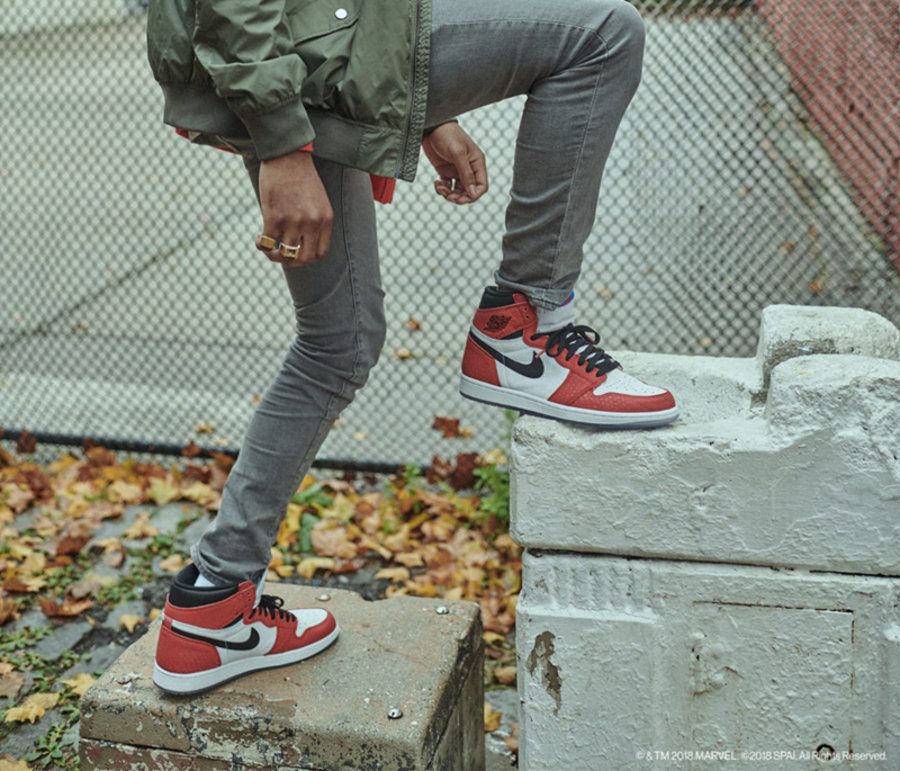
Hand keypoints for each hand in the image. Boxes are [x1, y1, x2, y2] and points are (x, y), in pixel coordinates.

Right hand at [255, 150, 333, 264]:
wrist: (287, 156)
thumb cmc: (300, 176)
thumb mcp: (317, 200)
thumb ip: (315, 221)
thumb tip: (303, 242)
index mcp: (325, 219)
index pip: (321, 252)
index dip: (308, 258)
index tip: (298, 254)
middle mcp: (312, 223)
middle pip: (304, 259)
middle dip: (292, 262)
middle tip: (281, 255)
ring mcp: (293, 221)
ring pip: (285, 254)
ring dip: (274, 256)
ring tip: (268, 248)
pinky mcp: (274, 216)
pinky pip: (266, 242)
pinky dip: (261, 245)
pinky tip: (258, 239)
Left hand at [422, 123, 487, 204]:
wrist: (431, 127)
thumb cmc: (447, 134)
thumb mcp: (457, 153)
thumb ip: (465, 173)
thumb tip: (472, 193)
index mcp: (476, 163)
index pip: (481, 186)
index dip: (473, 195)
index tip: (462, 197)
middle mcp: (468, 168)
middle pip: (469, 192)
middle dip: (460, 197)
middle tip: (449, 197)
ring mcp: (457, 170)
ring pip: (458, 191)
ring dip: (449, 194)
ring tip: (440, 188)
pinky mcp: (446, 171)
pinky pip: (447, 187)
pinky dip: (442, 189)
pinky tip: (437, 183)